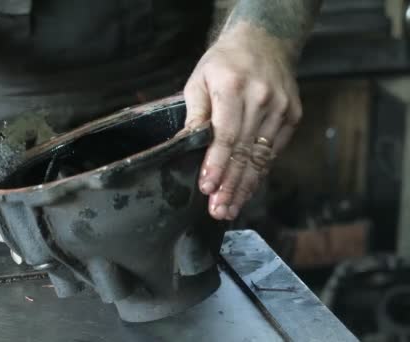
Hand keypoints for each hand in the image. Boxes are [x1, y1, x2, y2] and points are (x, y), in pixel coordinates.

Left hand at [184, 24, 301, 220]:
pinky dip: (259, 173)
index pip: (225, 135)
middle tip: (219, 210)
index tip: (207, 188)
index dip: (216, 165)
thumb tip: (186, 143)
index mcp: (233, 88)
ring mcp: (281, 108)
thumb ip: (195, 113)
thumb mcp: (200, 79)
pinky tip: (247, 190)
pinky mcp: (293, 116)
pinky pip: (274, 151)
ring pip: (262, 157)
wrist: (265, 40)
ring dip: (246, 186)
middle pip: (245, 152)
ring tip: (231, 209)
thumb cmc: (224, 62)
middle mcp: (261, 99)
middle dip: (231, 185)